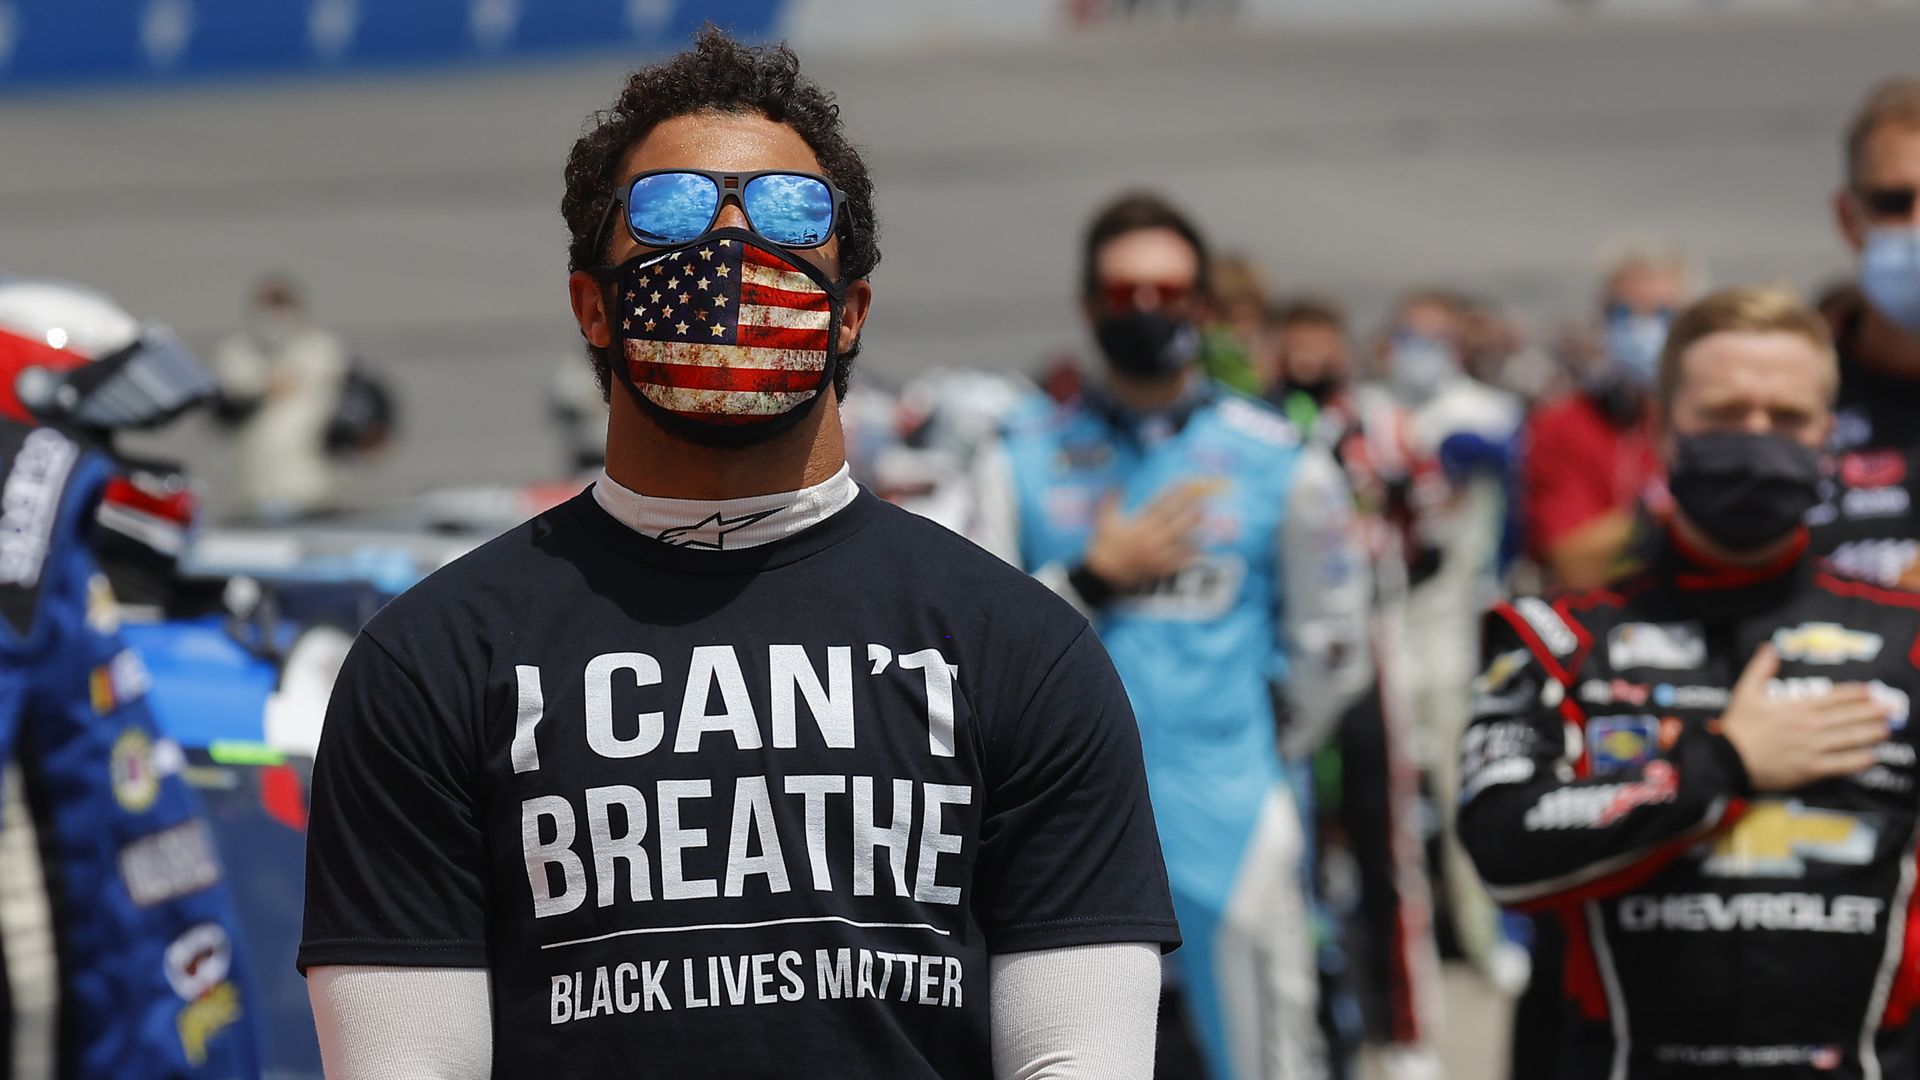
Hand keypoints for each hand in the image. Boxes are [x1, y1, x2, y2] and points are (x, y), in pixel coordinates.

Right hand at [1081, 485, 1205, 592]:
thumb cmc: (1103, 544)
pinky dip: (1190, 555)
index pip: (1161, 505)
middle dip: (1190, 509)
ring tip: (1203, 519)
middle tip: (1202, 500)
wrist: (1104, 573)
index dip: (1175, 494)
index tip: (1186, 485)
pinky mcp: (1160, 567)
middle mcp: (1151, 538)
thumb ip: (1110, 501)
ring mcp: (1157, 554)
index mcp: (1140, 525)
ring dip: (1193, 529)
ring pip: (1181, 540)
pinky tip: (1200, 549)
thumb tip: (1117, 485)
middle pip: (1176, 521)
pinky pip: (1179, 561)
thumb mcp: (1103, 520)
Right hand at [1718, 644, 1891, 792]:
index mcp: (1796, 707)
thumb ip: (1760, 669)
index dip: (1852, 694)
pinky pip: (1840, 764)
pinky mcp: (1810, 768)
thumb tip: (1769, 648)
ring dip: (1868, 733)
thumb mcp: (1745, 692)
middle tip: (1890, 708)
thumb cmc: (1737, 727)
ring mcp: (1812, 748)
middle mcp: (1809, 726)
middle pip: (1846, 717)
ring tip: (1885, 729)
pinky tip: (1870, 757)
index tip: (1868, 691)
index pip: (1831, 698)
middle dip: (1870, 712)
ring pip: (1848, 738)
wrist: (1729, 759)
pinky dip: (1857, 760)